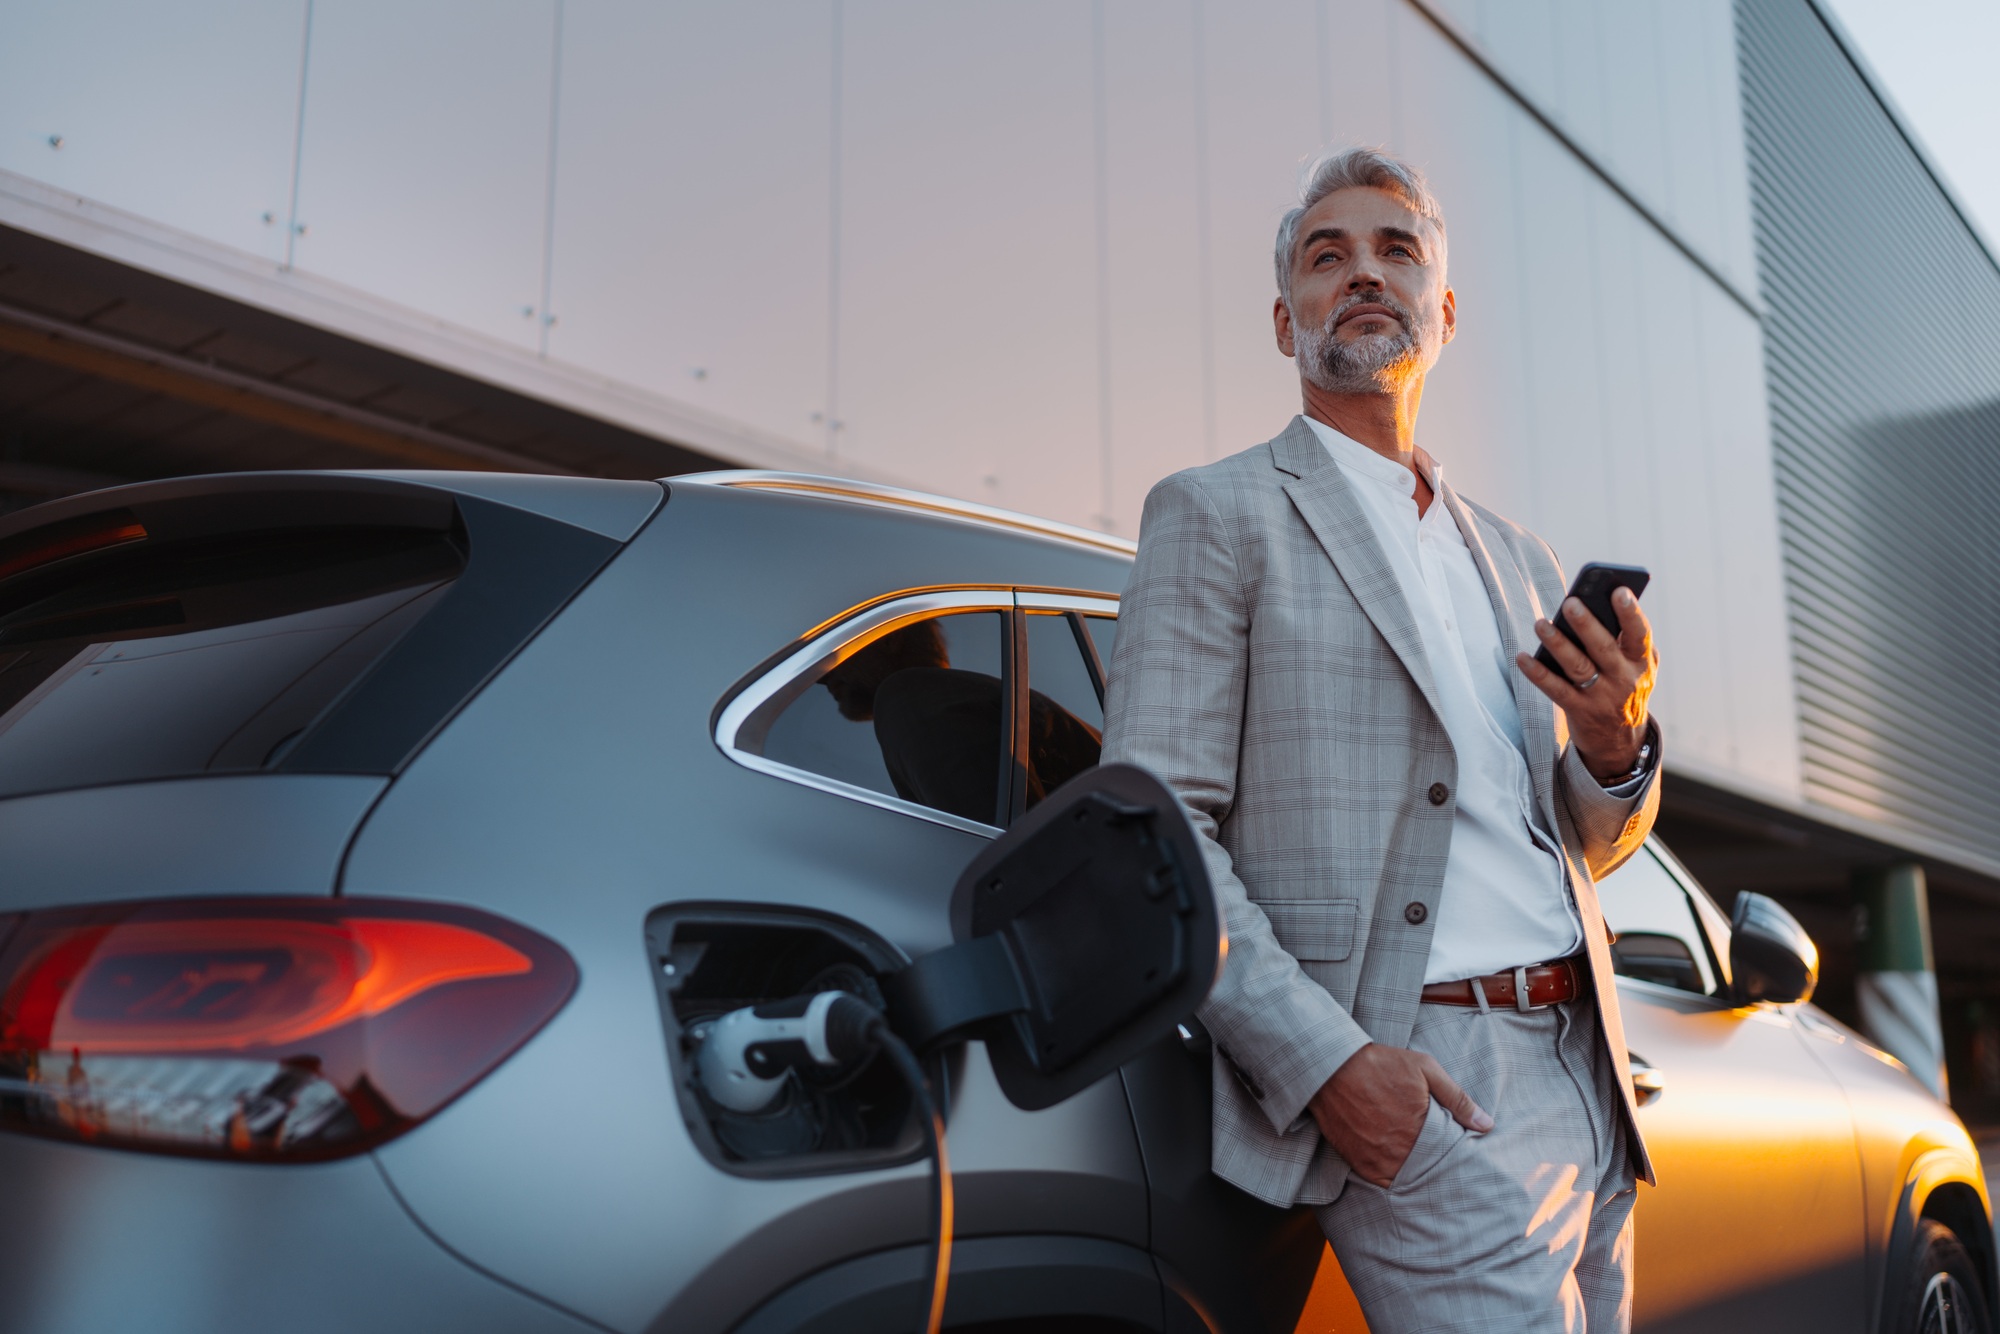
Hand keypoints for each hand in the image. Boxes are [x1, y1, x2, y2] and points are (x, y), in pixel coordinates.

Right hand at [1308, 1043, 1492, 1186]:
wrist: (1330, 1067)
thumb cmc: (1380, 1064)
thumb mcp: (1425, 1069)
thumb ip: (1457, 1098)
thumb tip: (1486, 1124)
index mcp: (1421, 1128)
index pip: (1449, 1155)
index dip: (1454, 1155)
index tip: (1458, 1153)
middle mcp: (1401, 1149)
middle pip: (1429, 1170)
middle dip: (1437, 1166)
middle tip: (1442, 1163)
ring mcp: (1378, 1159)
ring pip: (1408, 1179)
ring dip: (1417, 1175)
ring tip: (1421, 1166)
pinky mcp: (1359, 1163)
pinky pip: (1383, 1183)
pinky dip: (1394, 1179)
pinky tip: (1400, 1169)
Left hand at [1515, 586, 1657, 780]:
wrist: (1620, 740)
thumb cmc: (1625, 686)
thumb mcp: (1637, 666)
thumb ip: (1624, 640)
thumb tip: (1598, 605)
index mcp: (1641, 662)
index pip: (1640, 634)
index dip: (1631, 613)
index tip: (1619, 591)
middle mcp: (1624, 679)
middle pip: (1603, 648)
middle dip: (1587, 625)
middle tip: (1571, 603)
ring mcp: (1601, 697)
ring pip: (1578, 667)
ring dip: (1558, 644)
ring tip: (1541, 624)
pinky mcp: (1579, 710)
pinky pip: (1556, 689)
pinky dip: (1538, 673)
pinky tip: (1522, 657)